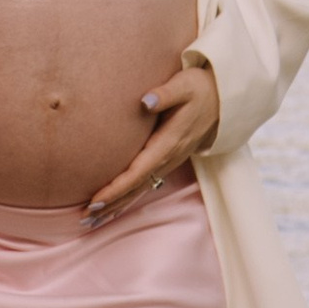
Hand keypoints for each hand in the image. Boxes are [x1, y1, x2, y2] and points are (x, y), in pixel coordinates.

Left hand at [83, 61, 220, 222]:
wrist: (223, 99)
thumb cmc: (200, 89)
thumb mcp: (185, 85)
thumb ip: (165, 94)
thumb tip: (146, 101)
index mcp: (168, 142)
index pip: (138, 171)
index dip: (117, 188)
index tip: (96, 200)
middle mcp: (168, 158)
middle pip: (136, 187)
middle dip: (111, 204)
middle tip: (85, 219)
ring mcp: (168, 162)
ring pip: (139, 189)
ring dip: (116, 206)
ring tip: (91, 221)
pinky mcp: (166, 160)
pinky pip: (144, 184)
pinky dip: (127, 198)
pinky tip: (112, 208)